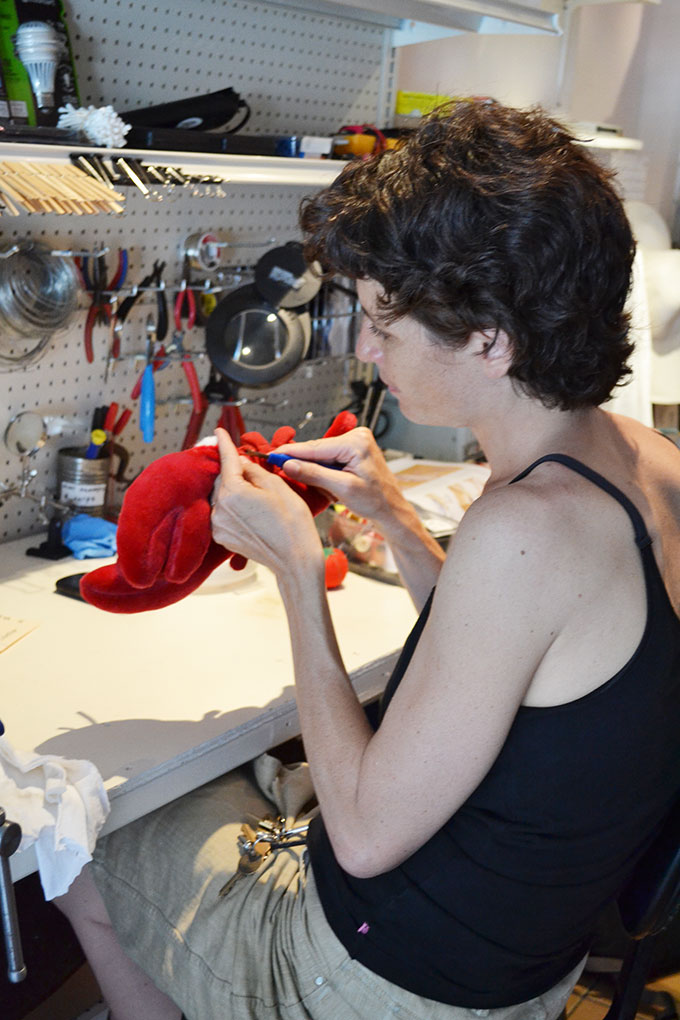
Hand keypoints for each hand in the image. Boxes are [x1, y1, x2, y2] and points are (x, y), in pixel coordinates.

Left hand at [211, 428, 323, 576]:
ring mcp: (219, 525)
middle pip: (223, 480)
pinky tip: (251, 512)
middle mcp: (220, 508)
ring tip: (257, 497)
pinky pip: (222, 514)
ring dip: (234, 491)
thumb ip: (255, 471)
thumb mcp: (278, 487)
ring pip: (222, 497)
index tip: (219, 431)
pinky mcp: (223, 537)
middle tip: (254, 473)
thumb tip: (243, 463)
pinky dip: (232, 508)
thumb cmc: (292, 524)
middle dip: (235, 472)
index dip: (224, 443)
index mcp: (233, 492)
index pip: (227, 460)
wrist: (295, 559)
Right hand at [275, 427, 408, 527]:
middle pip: (318, 449)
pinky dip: (322, 469)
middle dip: (301, 461)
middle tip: (281, 470)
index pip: (316, 447)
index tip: (273, 456)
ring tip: (312, 483)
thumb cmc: (375, 501)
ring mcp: (356, 442)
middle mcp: (357, 437)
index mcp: (356, 443)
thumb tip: (290, 465)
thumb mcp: (342, 488)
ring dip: (313, 468)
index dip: (292, 452)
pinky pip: (330, 457)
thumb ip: (314, 474)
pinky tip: (323, 481)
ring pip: (322, 454)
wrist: (390, 509)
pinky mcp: (354, 450)